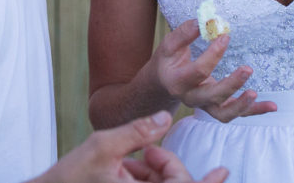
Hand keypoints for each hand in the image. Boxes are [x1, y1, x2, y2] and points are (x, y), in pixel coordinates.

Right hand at [33, 110, 226, 182]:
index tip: (223, 170)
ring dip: (154, 172)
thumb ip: (137, 131)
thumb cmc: (71, 177)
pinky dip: (145, 178)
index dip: (206, 182)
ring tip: (131, 160)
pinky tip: (128, 167)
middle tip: (146, 152)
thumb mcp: (102, 146)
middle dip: (167, 166)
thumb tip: (165, 117)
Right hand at [152, 20, 275, 121]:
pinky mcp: (216, 108)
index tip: (225, 36)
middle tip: (247, 69)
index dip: (213, 54)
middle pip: (212, 97)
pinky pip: (236, 113)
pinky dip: (254, 111)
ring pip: (223, 114)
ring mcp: (204, 106)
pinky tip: (272, 105)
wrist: (163, 83)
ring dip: (241, 106)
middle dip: (231, 85)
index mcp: (177, 82)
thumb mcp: (168, 45)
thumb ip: (184, 34)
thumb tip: (204, 21)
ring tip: (254, 93)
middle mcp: (191, 98)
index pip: (198, 71)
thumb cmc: (167, 61)